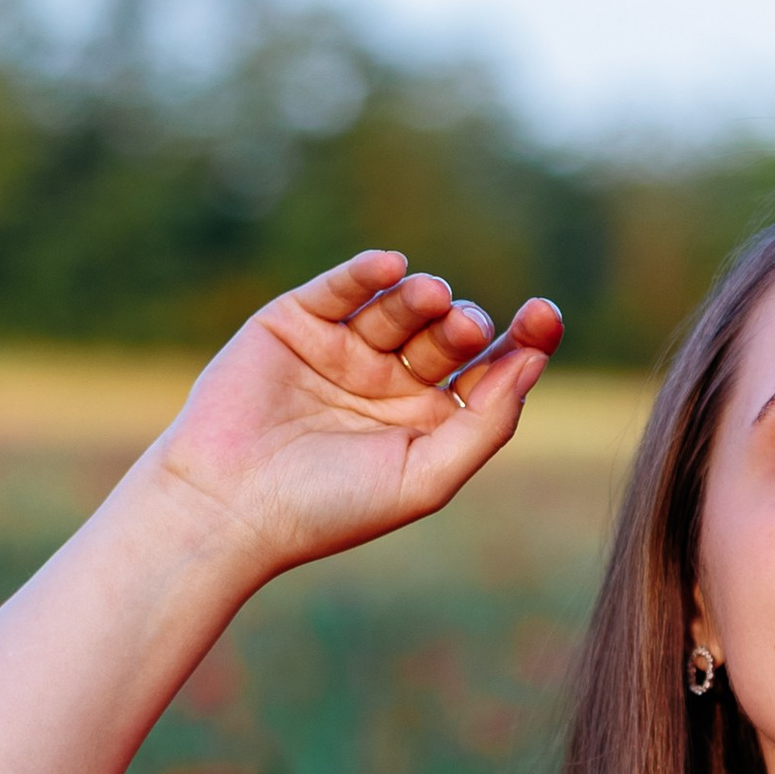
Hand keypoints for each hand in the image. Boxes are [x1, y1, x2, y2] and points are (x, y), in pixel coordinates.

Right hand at [151, 251, 562, 577]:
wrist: (230, 505)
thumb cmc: (329, 507)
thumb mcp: (426, 476)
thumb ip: (486, 424)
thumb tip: (533, 364)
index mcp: (427, 423)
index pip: (487, 372)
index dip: (521, 341)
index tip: (544, 315)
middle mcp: (390, 382)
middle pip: (449, 336)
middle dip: (464, 326)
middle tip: (463, 328)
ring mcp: (343, 349)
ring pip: (400, 308)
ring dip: (423, 297)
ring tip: (433, 298)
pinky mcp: (296, 322)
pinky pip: (342, 287)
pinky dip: (366, 272)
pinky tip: (392, 266)